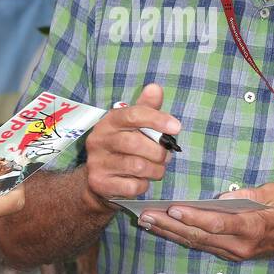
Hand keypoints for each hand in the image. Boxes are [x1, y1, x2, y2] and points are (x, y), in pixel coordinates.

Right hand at [83, 82, 179, 202]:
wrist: (97, 179)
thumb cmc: (122, 147)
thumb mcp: (132, 126)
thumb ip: (146, 107)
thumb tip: (155, 88)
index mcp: (109, 121)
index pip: (133, 114)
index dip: (157, 119)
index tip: (177, 127)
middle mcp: (99, 139)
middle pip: (136, 143)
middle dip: (159, 152)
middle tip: (165, 156)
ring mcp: (97, 162)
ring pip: (137, 166)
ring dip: (155, 170)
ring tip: (157, 169)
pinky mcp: (100, 183)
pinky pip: (133, 186)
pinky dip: (144, 185)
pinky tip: (141, 181)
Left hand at [139, 182, 273, 262]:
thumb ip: (252, 194)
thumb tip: (224, 196)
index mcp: (253, 227)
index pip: (217, 223)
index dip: (193, 217)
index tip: (173, 208)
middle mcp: (240, 245)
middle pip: (199, 236)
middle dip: (170, 226)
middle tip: (145, 215)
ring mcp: (234, 252)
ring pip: (196, 243)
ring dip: (169, 232)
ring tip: (146, 221)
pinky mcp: (230, 253)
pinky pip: (201, 245)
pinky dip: (181, 236)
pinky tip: (164, 228)